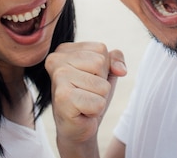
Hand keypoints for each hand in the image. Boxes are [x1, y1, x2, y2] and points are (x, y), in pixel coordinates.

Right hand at [45, 42, 125, 156]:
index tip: (87, 80)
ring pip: (101, 85)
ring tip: (84, 102)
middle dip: (101, 83)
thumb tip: (121, 70)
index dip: (103, 69)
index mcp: (64, 50)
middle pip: (100, 63)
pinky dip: (95, 111)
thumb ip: (115, 59)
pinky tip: (81, 112)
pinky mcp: (63, 97)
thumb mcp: (105, 71)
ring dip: (99, 99)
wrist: (77, 127)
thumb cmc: (89, 96)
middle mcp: (56, 60)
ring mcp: (58, 77)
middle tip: (86, 93)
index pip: (101, 49)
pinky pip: (98, 103)